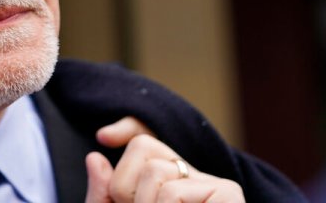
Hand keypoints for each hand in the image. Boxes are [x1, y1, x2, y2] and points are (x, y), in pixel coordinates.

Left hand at [84, 117, 243, 201]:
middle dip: (126, 189)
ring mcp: (214, 185)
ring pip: (155, 171)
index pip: (144, 140)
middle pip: (144, 149)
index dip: (125, 131)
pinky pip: (175, 191)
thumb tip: (95, 154)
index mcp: (168, 181)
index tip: (102, 137)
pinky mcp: (229, 195)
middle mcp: (192, 177)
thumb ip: (104, 193)